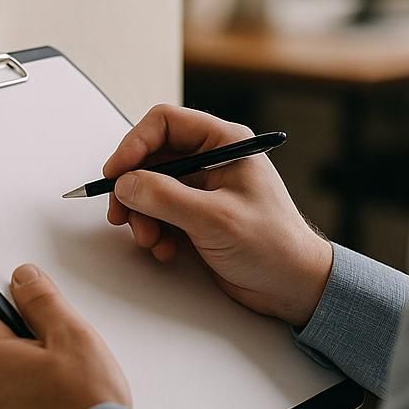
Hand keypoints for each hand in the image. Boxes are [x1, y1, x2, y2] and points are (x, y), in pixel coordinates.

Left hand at [0, 263, 130, 408]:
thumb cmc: (86, 406)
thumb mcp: (71, 335)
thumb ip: (42, 300)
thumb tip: (22, 278)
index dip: (11, 301)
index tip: (33, 301)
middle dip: (29, 341)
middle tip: (66, 350)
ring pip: (11, 380)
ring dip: (34, 374)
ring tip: (71, 384)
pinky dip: (38, 403)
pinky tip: (67, 407)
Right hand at [105, 104, 333, 326]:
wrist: (292, 286)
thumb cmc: (273, 245)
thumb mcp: (214, 218)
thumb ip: (165, 197)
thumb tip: (126, 183)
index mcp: (225, 143)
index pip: (165, 123)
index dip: (134, 144)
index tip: (116, 172)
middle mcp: (212, 160)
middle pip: (151, 157)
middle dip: (134, 188)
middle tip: (122, 213)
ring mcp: (203, 188)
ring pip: (150, 187)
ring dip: (141, 214)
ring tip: (150, 239)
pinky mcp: (196, 215)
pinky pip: (159, 212)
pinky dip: (154, 230)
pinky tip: (165, 249)